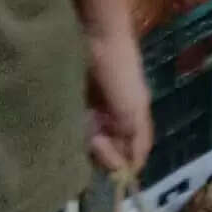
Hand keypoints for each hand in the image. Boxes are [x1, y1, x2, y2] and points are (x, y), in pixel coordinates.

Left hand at [83, 21, 152, 181]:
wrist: (99, 35)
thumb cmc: (119, 72)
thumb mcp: (129, 108)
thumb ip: (130, 136)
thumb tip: (129, 166)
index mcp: (138, 116)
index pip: (138, 149)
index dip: (128, 164)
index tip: (113, 176)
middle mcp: (122, 113)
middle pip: (116, 144)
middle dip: (106, 152)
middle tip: (94, 145)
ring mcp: (104, 105)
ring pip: (99, 134)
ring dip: (90, 140)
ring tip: (82, 134)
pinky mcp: (87, 96)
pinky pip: (85, 121)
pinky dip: (80, 128)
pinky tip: (72, 127)